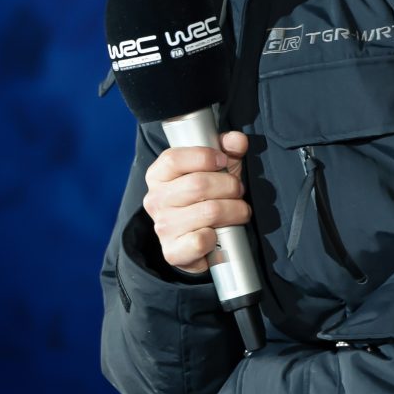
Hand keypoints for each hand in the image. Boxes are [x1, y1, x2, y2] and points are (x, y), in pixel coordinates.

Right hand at [142, 130, 250, 274]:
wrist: (196, 240)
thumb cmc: (205, 198)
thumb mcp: (216, 168)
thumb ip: (227, 149)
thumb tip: (237, 141)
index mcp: (157, 176)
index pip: (173, 159)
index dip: (204, 157)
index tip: (223, 161)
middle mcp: (155, 200)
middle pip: (198, 184)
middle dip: (229, 186)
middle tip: (238, 191)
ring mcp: (162, 227)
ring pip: (209, 211)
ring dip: (234, 210)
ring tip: (238, 211)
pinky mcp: (173, 252)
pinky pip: (202, 240)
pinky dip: (217, 236)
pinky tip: (218, 234)